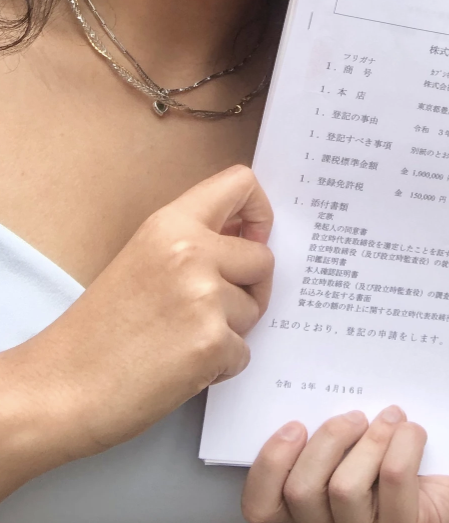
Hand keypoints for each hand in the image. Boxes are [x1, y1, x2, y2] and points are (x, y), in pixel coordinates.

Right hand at [0, 165, 273, 493]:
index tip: (250, 239)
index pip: (241, 183)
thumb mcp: (143, 258)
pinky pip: (243, 352)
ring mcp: (204, 297)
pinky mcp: (210, 344)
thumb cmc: (98, 329)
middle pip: (263, 258)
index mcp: (171, 223)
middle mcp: (192, 251)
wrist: (61, 388)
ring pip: (255, 308)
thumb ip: (193, 241)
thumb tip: (248, 238)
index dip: (258, 212)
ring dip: (231, 330)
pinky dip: (220, 365)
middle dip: (249, 287)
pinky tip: (180, 367)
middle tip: (212, 310)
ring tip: (182, 340)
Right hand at [242, 406, 448, 522]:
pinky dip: (403, 447)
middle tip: (355, 415)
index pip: (262, 508)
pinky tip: (414, 434)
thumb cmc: (417, 465)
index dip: (269, 465)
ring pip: (344, 487)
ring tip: (391, 419)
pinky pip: (392, 481)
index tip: (294, 425)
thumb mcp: (365, 453)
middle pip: (302, 489)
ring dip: (370, 440)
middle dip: (329, 439)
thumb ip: (338, 431)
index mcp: (313, 513)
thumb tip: (316, 370)